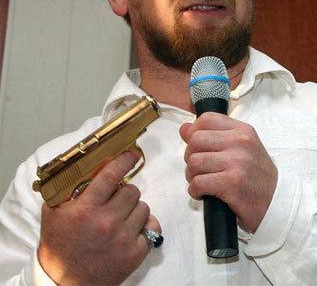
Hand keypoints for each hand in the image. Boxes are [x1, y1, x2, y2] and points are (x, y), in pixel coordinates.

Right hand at [38, 152, 161, 284]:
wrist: (63, 284)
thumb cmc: (59, 247)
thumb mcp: (53, 214)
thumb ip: (68, 190)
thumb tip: (86, 167)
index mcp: (85, 210)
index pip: (111, 175)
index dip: (124, 161)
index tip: (131, 155)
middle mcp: (106, 222)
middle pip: (132, 191)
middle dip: (125, 193)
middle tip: (115, 201)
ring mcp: (123, 238)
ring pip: (143, 207)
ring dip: (134, 210)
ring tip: (120, 219)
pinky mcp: (135, 253)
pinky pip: (152, 226)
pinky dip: (144, 226)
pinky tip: (131, 230)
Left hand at [180, 113, 277, 232]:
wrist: (278, 202)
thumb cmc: (258, 177)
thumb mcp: (244, 149)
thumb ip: (217, 136)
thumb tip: (185, 128)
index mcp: (243, 131)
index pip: (207, 119)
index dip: (194, 132)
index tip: (197, 147)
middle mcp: (240, 142)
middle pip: (196, 140)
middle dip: (190, 156)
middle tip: (200, 169)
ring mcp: (236, 162)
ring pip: (194, 162)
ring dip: (192, 176)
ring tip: (203, 182)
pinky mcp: (231, 184)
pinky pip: (198, 182)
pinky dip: (195, 191)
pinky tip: (204, 194)